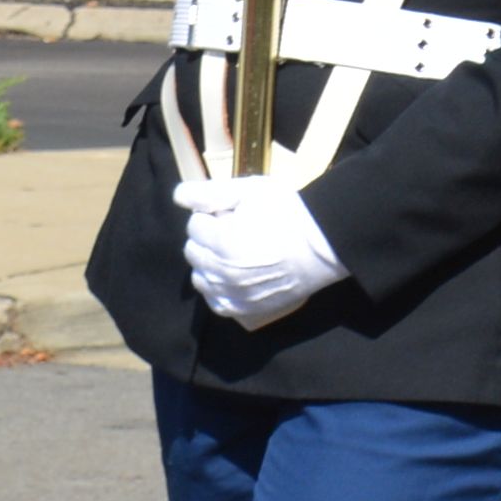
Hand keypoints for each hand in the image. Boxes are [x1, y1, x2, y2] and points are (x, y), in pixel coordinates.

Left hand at [174, 172, 346, 325]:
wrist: (322, 246)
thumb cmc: (288, 212)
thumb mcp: (251, 191)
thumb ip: (210, 192)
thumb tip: (178, 196)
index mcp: (222, 242)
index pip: (194, 225)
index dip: (211, 215)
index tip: (230, 213)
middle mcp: (222, 273)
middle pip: (193, 250)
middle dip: (207, 237)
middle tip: (233, 230)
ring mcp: (232, 294)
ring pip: (200, 277)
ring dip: (209, 262)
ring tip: (234, 252)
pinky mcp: (243, 310)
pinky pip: (214, 301)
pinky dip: (217, 288)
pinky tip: (232, 275)